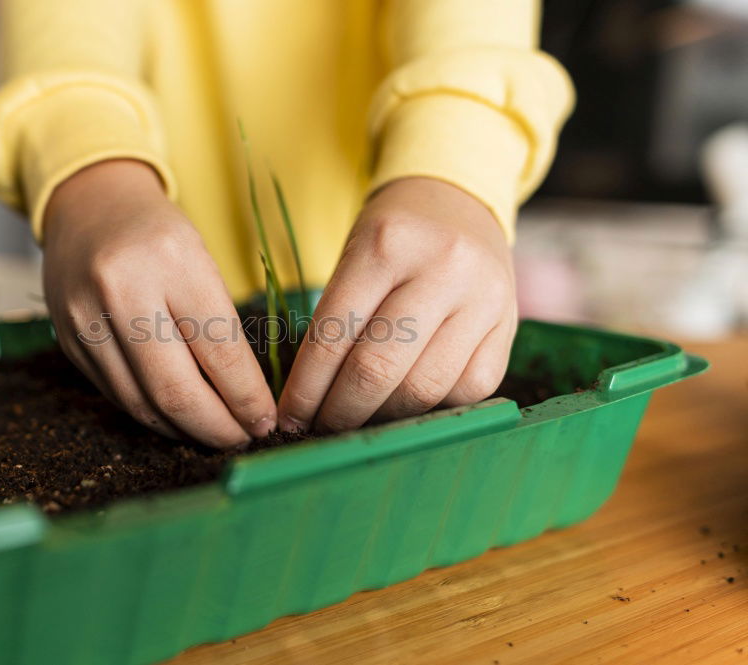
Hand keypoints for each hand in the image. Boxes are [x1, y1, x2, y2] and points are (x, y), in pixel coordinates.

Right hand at [42, 159, 275, 447]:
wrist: (88, 204)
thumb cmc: (158, 234)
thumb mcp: (201, 260)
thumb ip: (220, 326)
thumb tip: (248, 400)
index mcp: (171, 261)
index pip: (218, 352)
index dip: (248, 398)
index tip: (268, 419)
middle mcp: (121, 290)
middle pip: (175, 390)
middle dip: (218, 427)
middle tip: (244, 437)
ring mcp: (86, 319)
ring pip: (142, 403)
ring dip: (185, 430)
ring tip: (216, 433)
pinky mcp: (68, 341)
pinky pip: (117, 396)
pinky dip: (152, 415)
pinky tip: (177, 419)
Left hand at [278, 177, 515, 432]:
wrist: (458, 201)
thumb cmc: (392, 238)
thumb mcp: (353, 256)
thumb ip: (335, 321)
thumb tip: (308, 405)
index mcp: (387, 244)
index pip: (334, 335)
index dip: (306, 388)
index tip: (288, 419)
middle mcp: (443, 268)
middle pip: (378, 368)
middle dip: (340, 412)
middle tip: (318, 432)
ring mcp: (484, 299)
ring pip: (424, 388)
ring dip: (383, 420)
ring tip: (358, 426)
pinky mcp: (508, 327)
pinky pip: (467, 391)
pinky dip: (431, 410)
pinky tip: (406, 409)